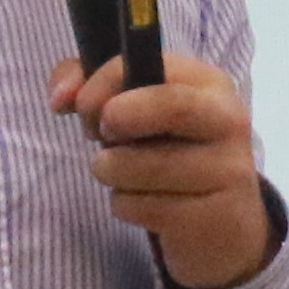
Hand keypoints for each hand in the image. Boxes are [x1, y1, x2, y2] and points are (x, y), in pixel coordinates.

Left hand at [50, 52, 273, 288]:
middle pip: (168, 107)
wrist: (226, 225)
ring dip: (110, 171)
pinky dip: (125, 205)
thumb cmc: (172, 153)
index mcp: (209, 84)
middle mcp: (227, 122)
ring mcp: (226, 171)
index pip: (153, 63)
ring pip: (141, 165)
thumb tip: (60, 97)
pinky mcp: (212, 217)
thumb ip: (90, 85)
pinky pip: (141, 206)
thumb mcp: (140, 110)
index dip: (104, 81)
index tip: (80, 104)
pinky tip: (144, 202)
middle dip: (115, 121)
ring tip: (122, 173)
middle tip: (102, 135)